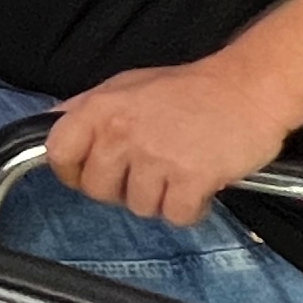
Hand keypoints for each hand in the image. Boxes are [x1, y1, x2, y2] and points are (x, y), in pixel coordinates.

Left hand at [45, 60, 292, 226]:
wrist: (248, 89)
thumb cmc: (190, 89)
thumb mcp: (126, 85)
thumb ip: (88, 108)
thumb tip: (53, 125)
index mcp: (100, 108)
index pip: (58, 153)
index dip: (71, 171)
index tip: (89, 172)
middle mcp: (122, 134)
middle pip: (97, 190)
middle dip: (120, 189)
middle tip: (147, 172)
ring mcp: (156, 158)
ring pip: (139, 208)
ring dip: (160, 199)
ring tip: (178, 171)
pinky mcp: (191, 179)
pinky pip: (176, 217)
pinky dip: (190, 209)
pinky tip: (199, 186)